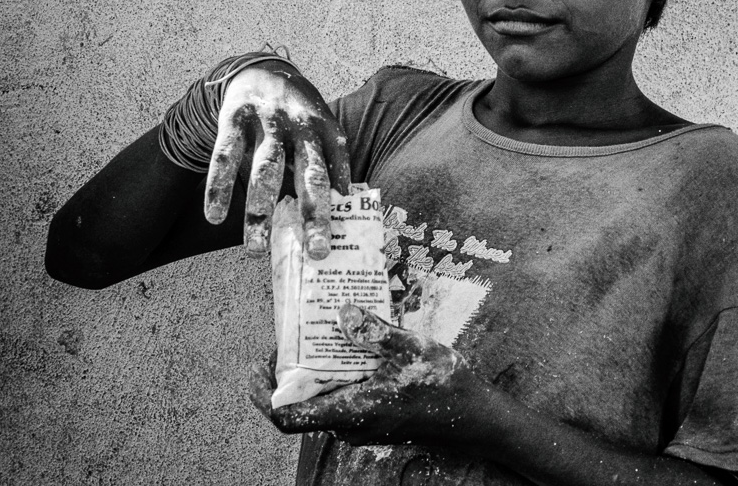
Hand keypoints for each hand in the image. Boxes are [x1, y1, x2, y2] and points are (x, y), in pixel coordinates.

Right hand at [203, 61, 350, 257]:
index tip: (342, 239)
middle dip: (314, 215)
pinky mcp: (235, 117)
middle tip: (317, 252)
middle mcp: (302, 126)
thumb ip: (328, 168)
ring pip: (266, 170)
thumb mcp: (320, 133)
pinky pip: (226, 156)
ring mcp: (268, 120)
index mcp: (327, 132)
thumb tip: (344, 214)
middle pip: (310, 175)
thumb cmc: (295, 117)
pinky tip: (215, 217)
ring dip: (260, 211)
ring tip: (255, 250)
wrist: (260, 68)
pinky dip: (218, 187)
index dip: (341, 205)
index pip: (337, 174)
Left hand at [248, 304, 489, 448]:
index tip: (260, 365)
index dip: (264, 394)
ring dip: (314, 373)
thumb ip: (374, 331)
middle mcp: (350, 425)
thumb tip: (343, 313)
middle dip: (289, 373)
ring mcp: (362, 425)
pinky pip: (343, 400)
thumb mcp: (410, 348)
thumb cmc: (446, 387)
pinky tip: (352, 349)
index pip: (287, 418)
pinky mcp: (375, 419)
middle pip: (301, 407)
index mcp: (351, 411)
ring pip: (322, 402)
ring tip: (321, 335)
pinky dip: (336, 377)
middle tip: (291, 337)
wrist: (478, 418)